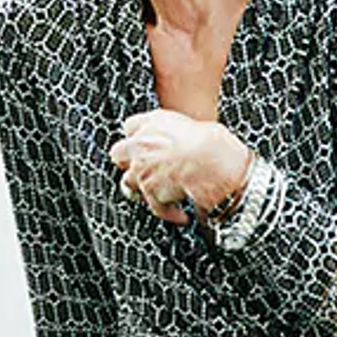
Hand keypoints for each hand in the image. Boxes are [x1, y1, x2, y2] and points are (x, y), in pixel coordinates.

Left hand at [106, 111, 252, 226]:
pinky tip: (182, 215)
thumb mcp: (197, 128)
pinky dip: (169, 213)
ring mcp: (141, 168)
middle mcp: (142, 142)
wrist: (217, 163)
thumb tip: (183, 151)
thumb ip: (177, 136)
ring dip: (145, 190)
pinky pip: (155, 206)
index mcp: (156, 121)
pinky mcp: (149, 191)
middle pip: (119, 153)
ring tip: (166, 194)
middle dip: (129, 163)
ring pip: (129, 183)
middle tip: (147, 170)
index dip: (139, 138)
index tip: (149, 146)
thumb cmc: (216, 145)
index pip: (132, 126)